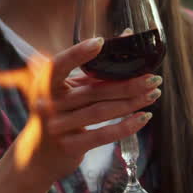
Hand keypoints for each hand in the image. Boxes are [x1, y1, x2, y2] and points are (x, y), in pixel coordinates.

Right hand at [21, 37, 159, 183]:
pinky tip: (143, 118)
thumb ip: (93, 68)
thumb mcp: (68, 90)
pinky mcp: (69, 147)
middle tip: (152, 77)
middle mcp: (48, 104)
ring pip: (100, 111)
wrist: (38, 156)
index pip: (59, 65)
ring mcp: (57, 127)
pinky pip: (101, 135)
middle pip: (93, 91)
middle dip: (127, 83)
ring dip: (131, 102)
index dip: (78, 53)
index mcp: (45, 84)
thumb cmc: (59, 114)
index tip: (101, 42)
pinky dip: (124, 127)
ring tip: (153, 94)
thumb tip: (126, 36)